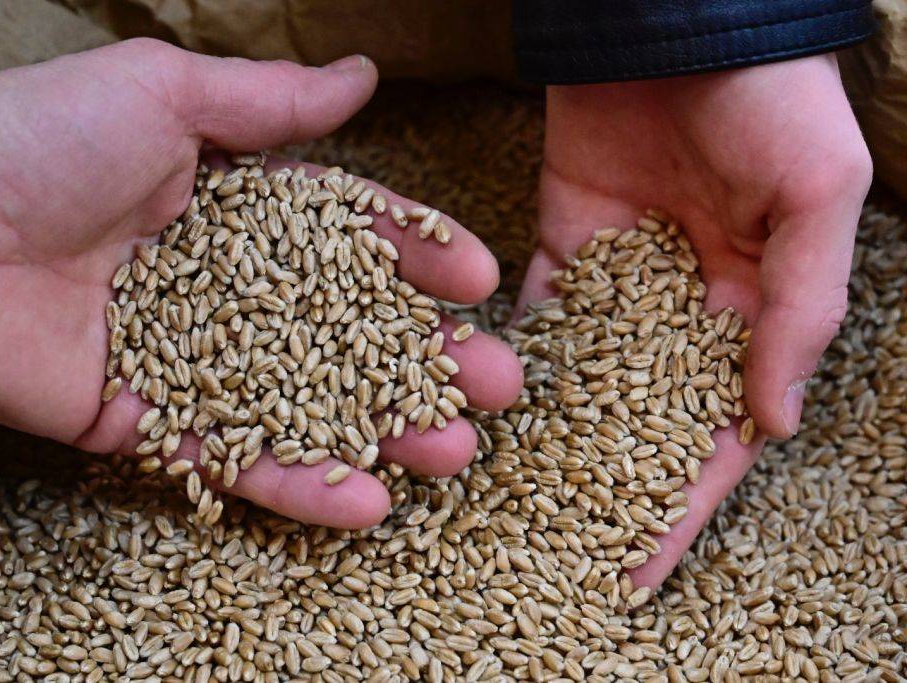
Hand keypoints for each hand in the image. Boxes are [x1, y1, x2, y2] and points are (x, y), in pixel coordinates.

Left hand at [0, 38, 522, 527]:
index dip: (414, 259)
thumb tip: (362, 76)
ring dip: (382, 433)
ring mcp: (191, 361)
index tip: (477, 282)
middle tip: (497, 383)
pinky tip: (365, 504)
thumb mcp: (163, 95)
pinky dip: (295, 485)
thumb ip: (271, 106)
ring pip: (305, 404)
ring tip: (451, 454)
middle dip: (424, 358)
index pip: (347, 240)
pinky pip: (232, 459)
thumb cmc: (41, 140)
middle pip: (344, 332)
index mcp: (234, 209)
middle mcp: (223, 288)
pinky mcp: (148, 423)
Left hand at [517, 55, 870, 584]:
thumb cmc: (772, 97)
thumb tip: (770, 423)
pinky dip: (509, 361)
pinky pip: (533, 314)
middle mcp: (679, 306)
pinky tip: (475, 415)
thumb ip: (801, 308)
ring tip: (500, 504)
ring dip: (547, 437)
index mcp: (749, 309)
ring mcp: (614, 276)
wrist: (675, 17)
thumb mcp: (817, 196)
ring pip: (579, 376)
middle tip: (550, 561)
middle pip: (637, 420)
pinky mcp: (557, 242)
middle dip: (601, 491)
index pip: (713, 430)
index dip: (678, 503)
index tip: (637, 570)